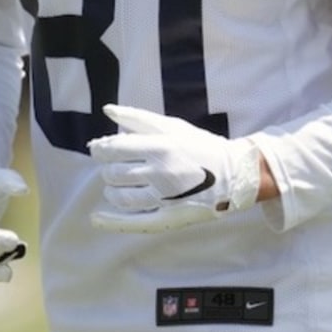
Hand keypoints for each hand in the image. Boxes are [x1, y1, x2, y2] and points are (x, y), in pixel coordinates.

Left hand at [88, 104, 262, 232]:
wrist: (236, 174)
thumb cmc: (200, 146)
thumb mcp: (172, 126)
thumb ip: (138, 118)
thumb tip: (107, 109)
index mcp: (161, 147)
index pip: (114, 150)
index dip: (100, 150)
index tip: (99, 149)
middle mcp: (161, 173)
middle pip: (114, 174)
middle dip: (108, 170)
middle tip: (114, 167)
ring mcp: (165, 199)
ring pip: (121, 197)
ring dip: (111, 191)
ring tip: (115, 185)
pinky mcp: (169, 218)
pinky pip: (134, 222)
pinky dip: (111, 222)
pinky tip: (96, 218)